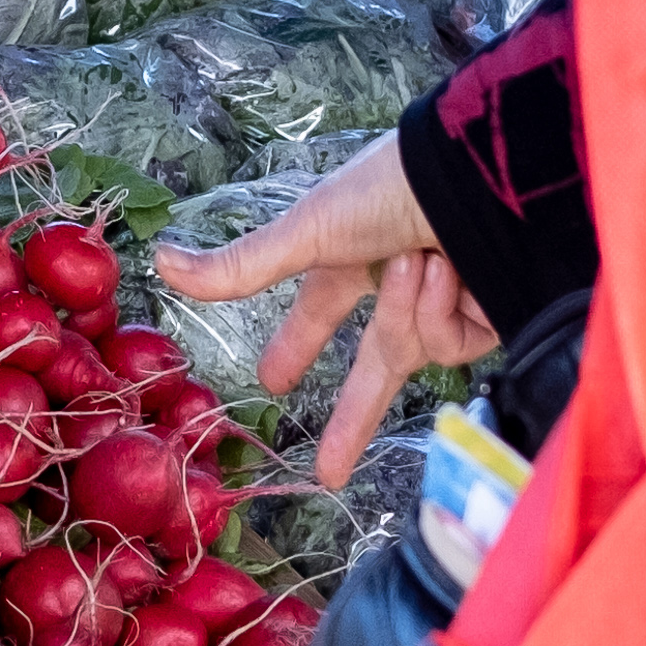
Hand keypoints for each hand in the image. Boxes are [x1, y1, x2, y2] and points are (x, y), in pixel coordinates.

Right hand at [158, 131, 496, 485]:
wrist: (480, 172)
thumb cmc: (391, 186)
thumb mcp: (308, 229)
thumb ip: (242, 267)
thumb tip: (160, 264)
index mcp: (354, 256)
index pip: (318, 311)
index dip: (297, 345)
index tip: (274, 382)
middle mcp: (400, 282)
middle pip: (374, 363)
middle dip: (351, 418)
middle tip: (327, 472)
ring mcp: (446, 300)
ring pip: (409, 348)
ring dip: (405, 308)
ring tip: (418, 257)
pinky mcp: (486, 317)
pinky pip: (447, 345)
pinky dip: (439, 312)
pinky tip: (448, 272)